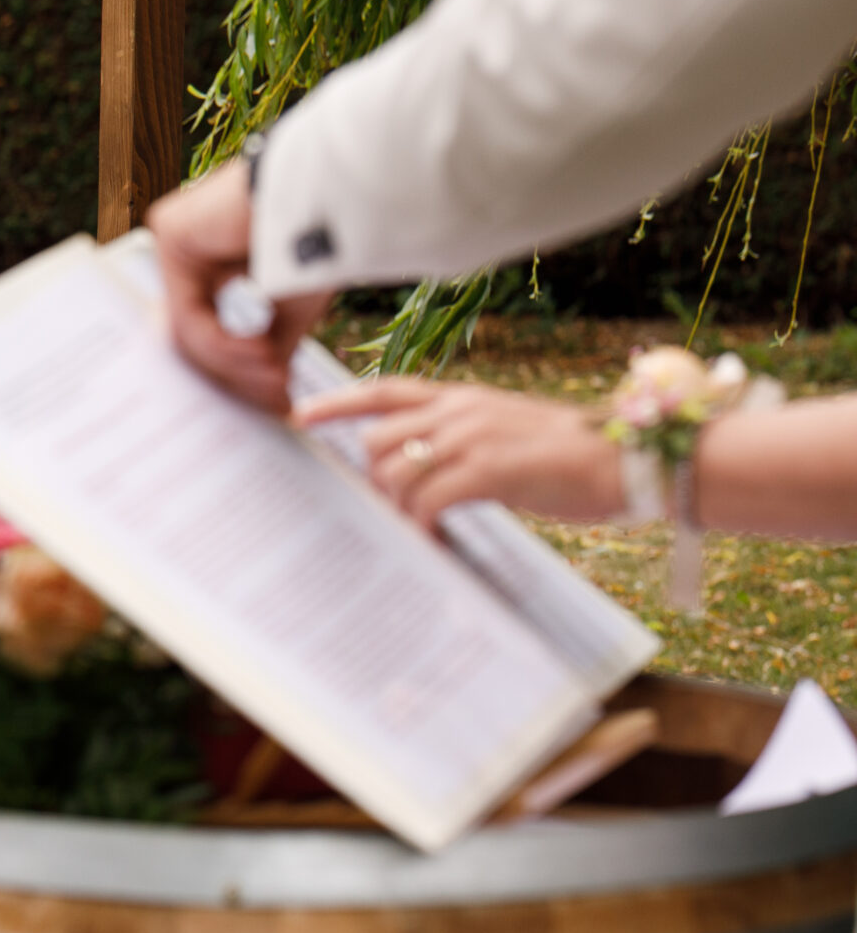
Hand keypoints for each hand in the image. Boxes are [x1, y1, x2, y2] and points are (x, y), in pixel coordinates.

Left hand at [147, 160, 332, 414]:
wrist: (332, 195)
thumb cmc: (322, 241)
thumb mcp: (289, 310)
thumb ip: (268, 349)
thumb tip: (269, 399)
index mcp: (208, 264)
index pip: (208, 334)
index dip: (240, 375)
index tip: (277, 401)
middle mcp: (185, 251)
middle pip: (195, 337)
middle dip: (238, 375)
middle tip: (277, 398)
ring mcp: (173, 240)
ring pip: (191, 331)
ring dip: (236, 363)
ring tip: (277, 375)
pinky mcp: (170, 232)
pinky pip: (188, 312)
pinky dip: (224, 342)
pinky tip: (261, 352)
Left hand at [296, 377, 624, 526]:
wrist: (631, 459)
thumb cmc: (575, 456)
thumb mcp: (508, 435)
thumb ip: (463, 443)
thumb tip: (422, 474)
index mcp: (464, 398)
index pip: (387, 390)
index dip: (340, 402)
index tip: (301, 415)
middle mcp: (462, 410)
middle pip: (377, 440)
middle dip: (374, 480)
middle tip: (394, 511)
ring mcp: (473, 437)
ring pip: (394, 470)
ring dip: (396, 506)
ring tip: (418, 529)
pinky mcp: (488, 470)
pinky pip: (426, 501)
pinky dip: (421, 526)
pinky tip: (434, 542)